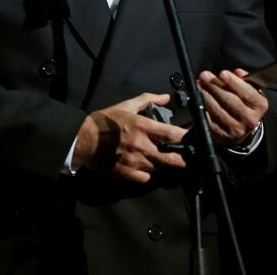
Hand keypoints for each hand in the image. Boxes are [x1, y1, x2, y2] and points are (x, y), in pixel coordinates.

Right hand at [72, 93, 188, 182]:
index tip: (193, 138)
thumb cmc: (105, 121)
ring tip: (167, 161)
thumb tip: (166, 97)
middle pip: (171, 158)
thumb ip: (148, 99)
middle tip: (188, 158)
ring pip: (159, 168)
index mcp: (143, 127)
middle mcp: (142, 146)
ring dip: (164, 165)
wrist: (83, 139)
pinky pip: (146, 178)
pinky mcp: (127, 174)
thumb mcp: (126, 105)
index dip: (186, 137)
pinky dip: (149, 174)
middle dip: (183, 159)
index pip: (172, 134)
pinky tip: (147, 168)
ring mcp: (135, 162)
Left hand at [197, 69, 267, 146]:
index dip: (234, 82)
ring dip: (206, 95)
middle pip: (230, 101)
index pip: (247, 93)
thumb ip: (244, 80)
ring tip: (199, 85)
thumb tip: (238, 73)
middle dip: (215, 86)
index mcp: (259, 106)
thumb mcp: (249, 90)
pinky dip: (202, 108)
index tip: (222, 74)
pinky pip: (209, 120)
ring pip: (218, 110)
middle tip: (205, 76)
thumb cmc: (243, 104)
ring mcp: (235, 129)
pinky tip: (197, 99)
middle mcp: (249, 119)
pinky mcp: (221, 136)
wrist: (240, 128)